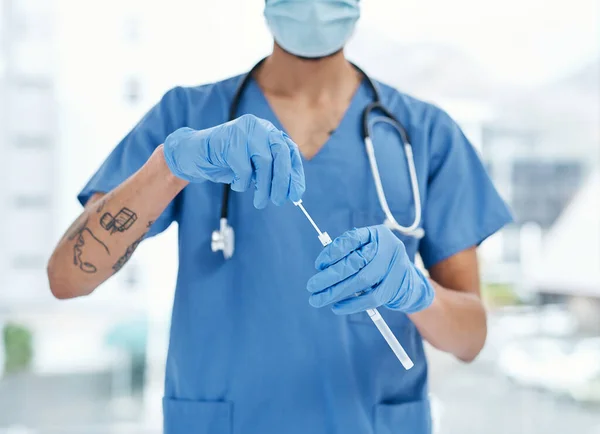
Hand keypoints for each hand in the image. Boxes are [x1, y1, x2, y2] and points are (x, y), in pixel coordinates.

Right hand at [163, 114, 304, 207]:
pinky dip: (242, 183)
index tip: (296, 193)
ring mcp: (245, 131)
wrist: (193, 154)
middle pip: (281, 154)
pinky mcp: (231, 140)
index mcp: (268, 131)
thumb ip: (270, 172)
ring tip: (260, 202)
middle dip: (282, 181)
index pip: (290, 151)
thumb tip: (291, 192)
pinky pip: (244, 168)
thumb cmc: (226, 161)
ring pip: (264, 162)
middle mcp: (260, 127)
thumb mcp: (253, 166)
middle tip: (280, 201)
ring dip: (264, 187)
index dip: (295, 173)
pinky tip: (236, 184)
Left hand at [306, 225, 434, 314]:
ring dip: (336, 292)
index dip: (333, 252)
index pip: (352, 240)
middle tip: (312, 286)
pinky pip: (370, 298)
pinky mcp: (394, 288)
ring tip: (318, 299)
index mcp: (378, 234)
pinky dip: (351, 304)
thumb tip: (322, 266)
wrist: (407, 281)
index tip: (318, 265)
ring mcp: (395, 268)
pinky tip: (336, 307)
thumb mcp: (366, 249)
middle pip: (356, 262)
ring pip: (362, 281)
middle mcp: (389, 248)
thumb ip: (348, 252)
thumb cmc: (377, 262)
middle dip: (330, 276)